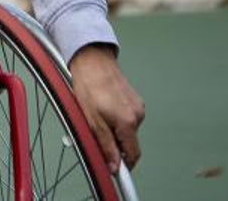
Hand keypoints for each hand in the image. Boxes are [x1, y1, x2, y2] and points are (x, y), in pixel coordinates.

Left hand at [68, 43, 144, 172]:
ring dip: (114, 128)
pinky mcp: (135, 99)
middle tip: (95, 131)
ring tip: (96, 113)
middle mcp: (138, 115)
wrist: (92, 60)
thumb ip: (106, 145)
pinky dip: (116, 117)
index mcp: (129, 122)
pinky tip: (103, 106)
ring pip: (127, 128)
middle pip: (129, 141)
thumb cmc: (89, 85)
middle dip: (114, 142)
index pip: (133, 154)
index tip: (113, 166)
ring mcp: (138, 106)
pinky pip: (126, 116)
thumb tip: (114, 166)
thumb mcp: (92, 120)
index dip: (123, 163)